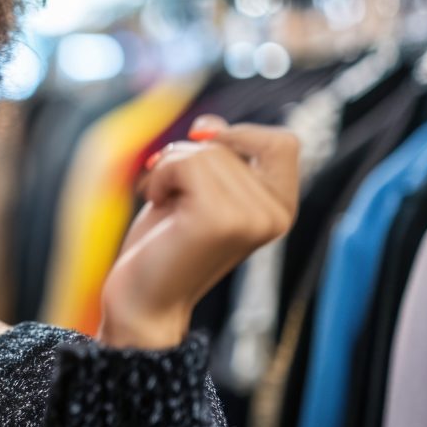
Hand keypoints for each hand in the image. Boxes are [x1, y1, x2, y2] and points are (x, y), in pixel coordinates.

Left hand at [97, 115, 299, 349]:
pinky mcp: (220, 220)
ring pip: (205, 153)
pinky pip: (184, 164)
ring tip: (165, 204)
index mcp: (281, 209)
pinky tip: (158, 204)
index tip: (203, 146)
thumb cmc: (167, 243)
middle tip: (171, 195)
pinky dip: (160, 177)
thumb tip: (209, 127)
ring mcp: (252, 219)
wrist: (143, 299)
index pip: (284, 143)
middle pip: (229, 146)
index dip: (241, 135)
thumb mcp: (199, 190)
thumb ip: (217, 157)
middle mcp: (276, 215)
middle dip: (186, 159)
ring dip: (169, 169)